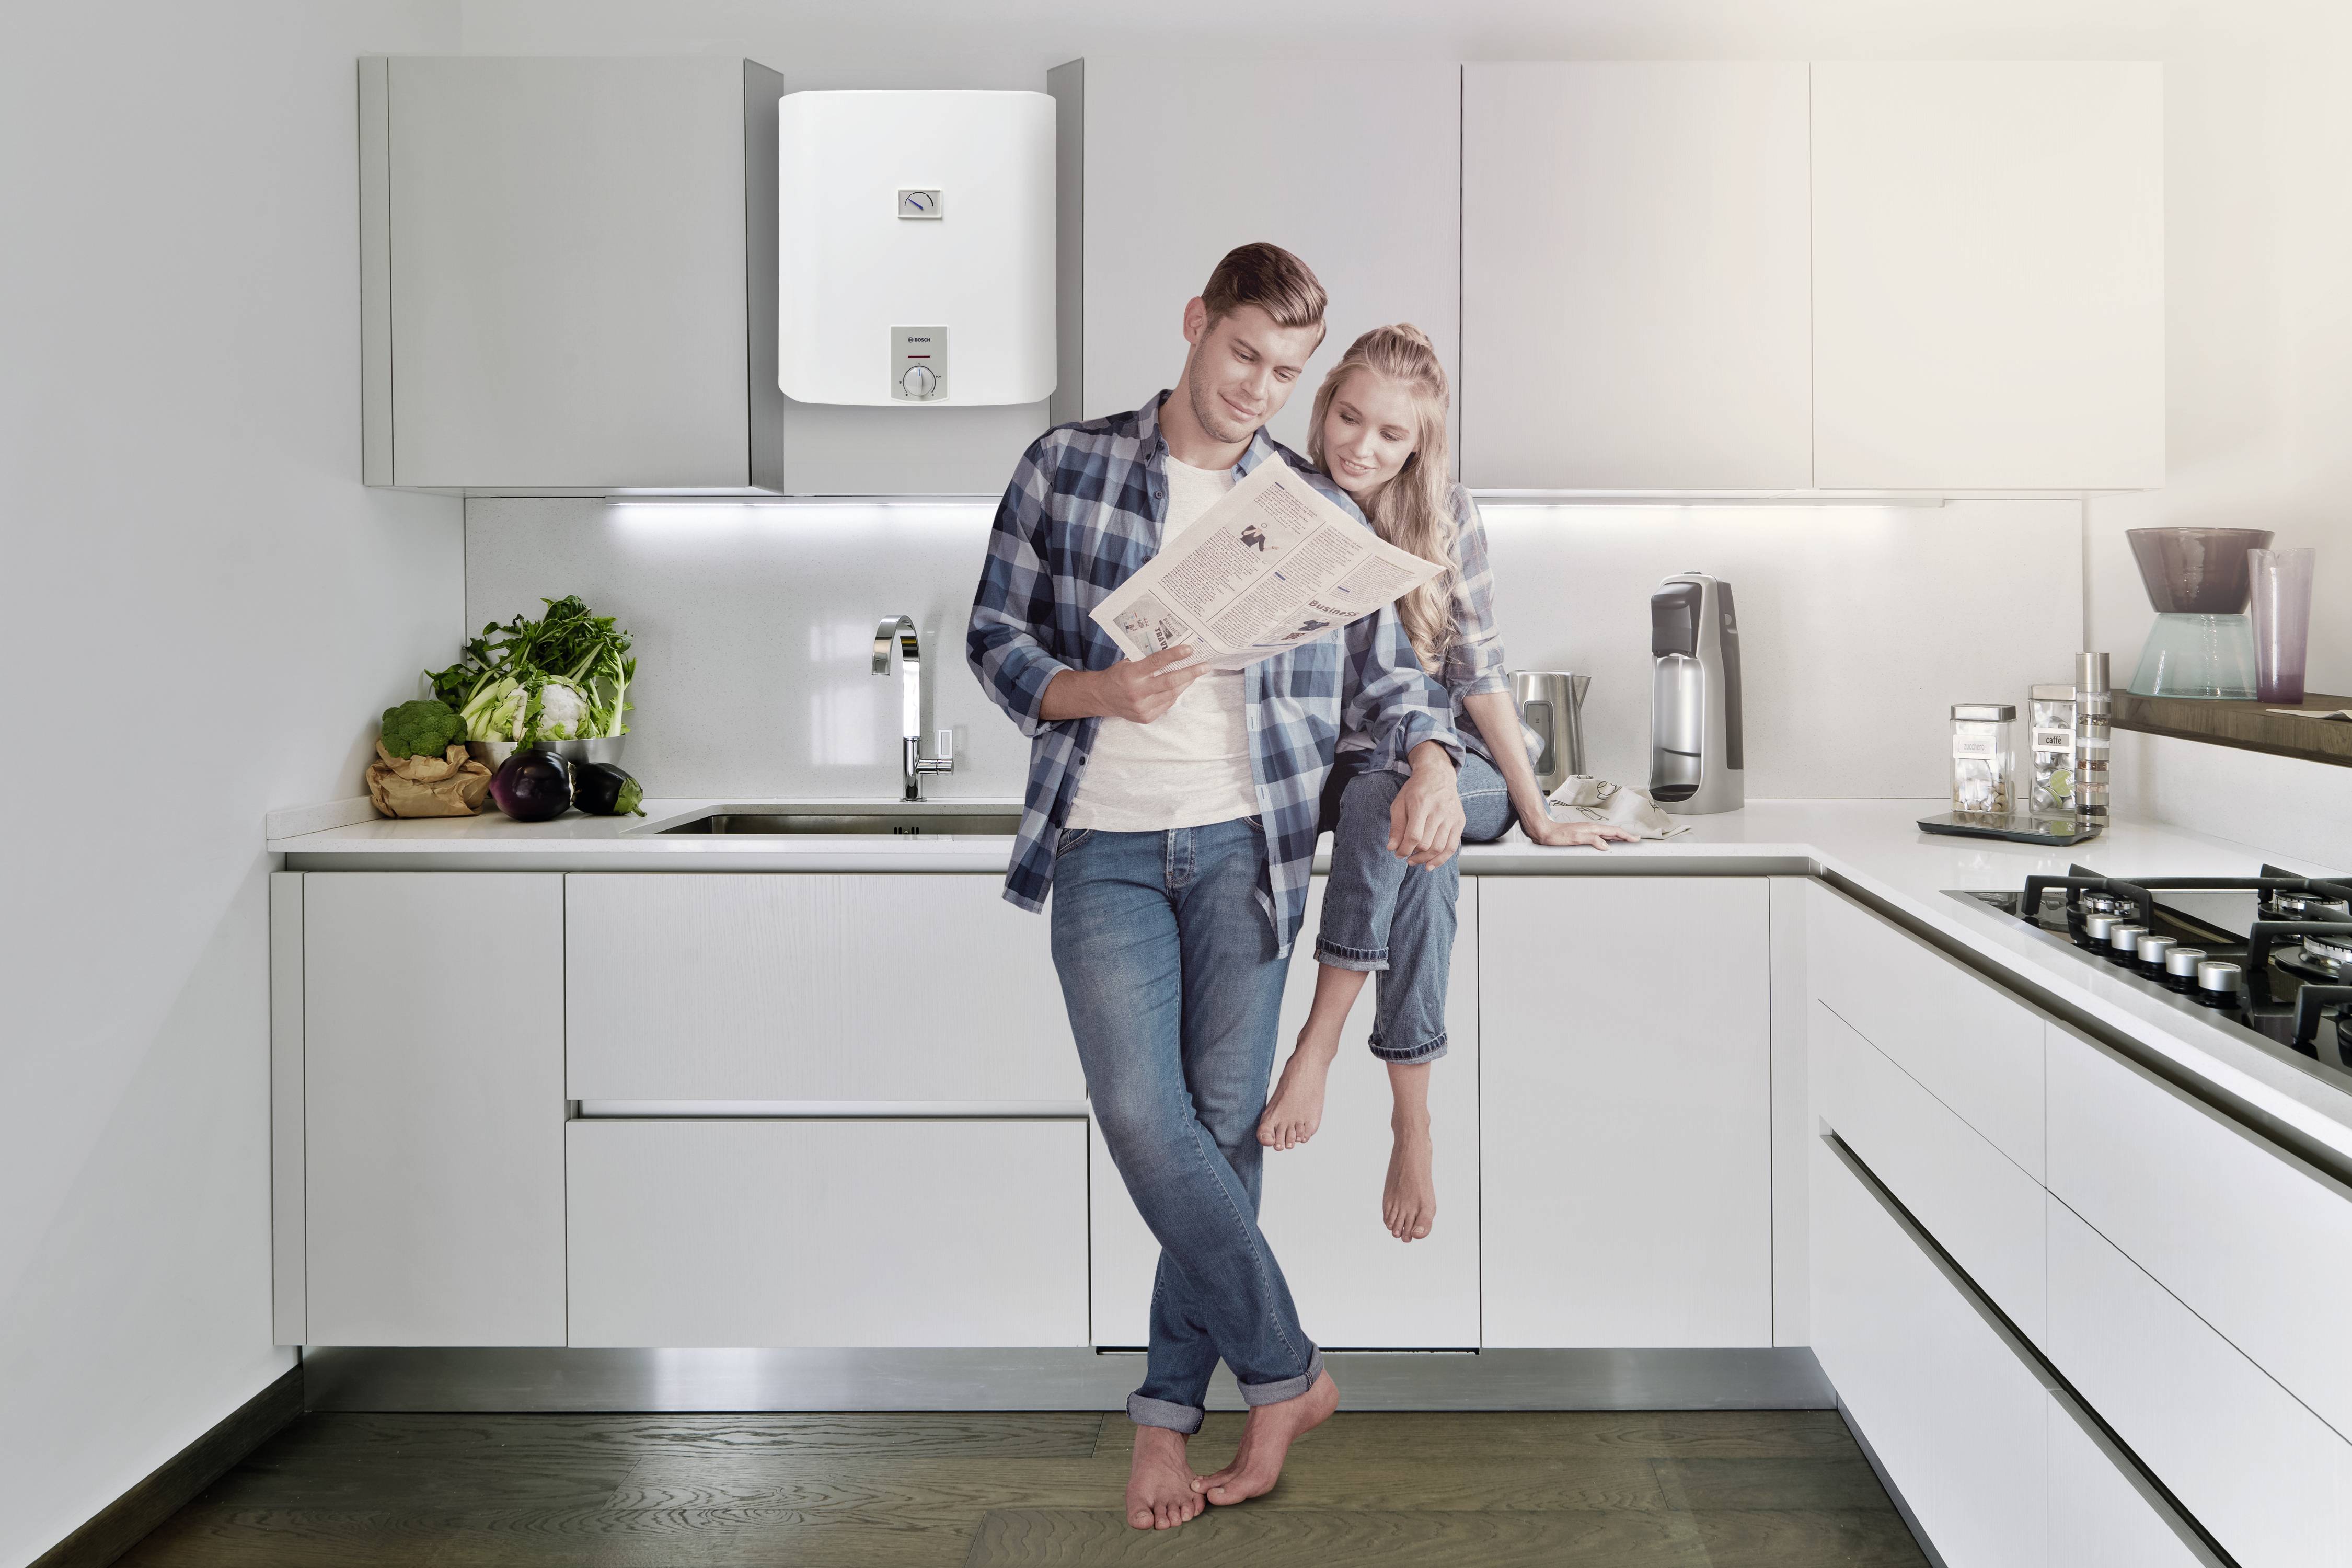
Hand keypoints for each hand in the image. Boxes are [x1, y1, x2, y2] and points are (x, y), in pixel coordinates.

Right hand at [1050, 647, 1202, 722]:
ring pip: (1172, 694)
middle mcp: (1137, 692)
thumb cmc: (1118, 675)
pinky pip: (1167, 704)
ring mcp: (1142, 707)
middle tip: (1205, 666)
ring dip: (1186, 682)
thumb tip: (1174, 651)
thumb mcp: (1128, 663)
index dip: (1175, 655)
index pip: (1157, 663)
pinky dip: (1175, 693)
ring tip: (1195, 673)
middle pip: (1170, 682)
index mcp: (1131, 674)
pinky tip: (1180, 685)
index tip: (1190, 649)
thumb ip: (1147, 659)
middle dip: (1190, 673)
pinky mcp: (1146, 717)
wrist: (1101, 698)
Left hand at [1388, 744, 1465, 868]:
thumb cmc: (1416, 790)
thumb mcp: (1399, 803)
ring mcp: (1452, 817)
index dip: (1404, 849)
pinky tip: (1430, 864)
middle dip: (1413, 855)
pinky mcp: (1460, 822)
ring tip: (1415, 861)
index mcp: (1421, 804)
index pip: (1413, 836)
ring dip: (1425, 859)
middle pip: (1426, 844)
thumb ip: (1396, 826)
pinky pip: (1452, 847)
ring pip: (1440, 848)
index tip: (1398, 854)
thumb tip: (1392, 848)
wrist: (1438, 775)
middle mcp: (1439, 811)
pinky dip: (1441, 859)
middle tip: (1406, 857)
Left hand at [1521, 811, 1642, 849]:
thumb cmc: (1557, 835)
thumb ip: (1592, 840)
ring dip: (1617, 837)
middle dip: (1624, 836)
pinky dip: (1607, 839)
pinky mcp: (1582, 834)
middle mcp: (1591, 828)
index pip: (1613, 831)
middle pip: (1612, 832)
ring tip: (1625, 841)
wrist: (1545, 832)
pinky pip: (1599, 836)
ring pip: (1606, 834)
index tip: (1635, 839)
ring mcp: (1587, 831)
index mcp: (1592, 828)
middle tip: (1634, 839)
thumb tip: (1606, 845)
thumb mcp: (1575, 838)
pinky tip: (1606, 843)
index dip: (1625, 835)